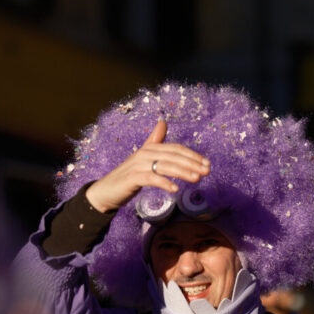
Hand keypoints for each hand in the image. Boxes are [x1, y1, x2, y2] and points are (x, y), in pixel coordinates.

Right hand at [84, 119, 209, 212]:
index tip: (207, 163)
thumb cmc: (127, 176)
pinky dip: (164, 183)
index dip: (192, 155)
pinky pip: (151, 178)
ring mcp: (137, 165)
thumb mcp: (143, 159)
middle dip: (192, 163)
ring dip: (183, 172)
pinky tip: (175, 189)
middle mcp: (144, 153)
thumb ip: (154, 142)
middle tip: (207, 171)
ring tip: (197, 178)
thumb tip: (163, 122)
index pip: (175, 148)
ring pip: (165, 166)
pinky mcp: (132, 178)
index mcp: (149, 148)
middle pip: (173, 156)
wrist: (105, 191)